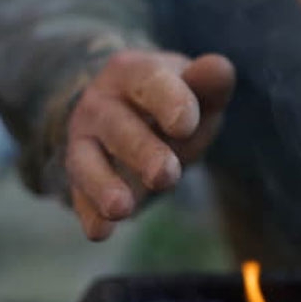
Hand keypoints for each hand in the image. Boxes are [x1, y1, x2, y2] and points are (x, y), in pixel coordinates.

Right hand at [65, 50, 234, 240]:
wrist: (130, 111)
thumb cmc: (175, 101)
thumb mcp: (195, 88)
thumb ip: (209, 83)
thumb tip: (220, 69)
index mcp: (134, 72)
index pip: (150, 83)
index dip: (169, 102)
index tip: (187, 125)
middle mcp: (101, 103)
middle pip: (117, 126)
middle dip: (141, 151)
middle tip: (165, 175)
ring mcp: (85, 139)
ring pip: (87, 161)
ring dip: (103, 185)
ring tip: (122, 209)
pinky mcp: (80, 174)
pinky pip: (80, 194)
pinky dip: (89, 213)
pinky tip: (101, 232)